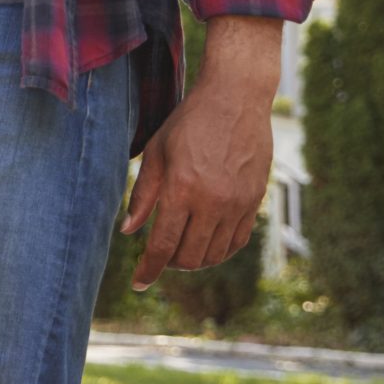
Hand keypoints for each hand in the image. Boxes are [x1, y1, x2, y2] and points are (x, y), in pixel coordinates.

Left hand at [122, 16, 279, 289]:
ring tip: (182, 249)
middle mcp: (211, 202)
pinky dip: (220, 250)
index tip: (139, 284)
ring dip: (195, 260)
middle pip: (190, 257)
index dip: (149, 270)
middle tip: (161, 257)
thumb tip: (128, 231)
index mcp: (181, 188)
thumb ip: (143, 194)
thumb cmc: (189, 121)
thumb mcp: (156, 152)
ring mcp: (237, 203)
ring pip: (215, 254)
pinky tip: (207, 242)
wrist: (235, 99)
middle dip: (171, 264)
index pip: (162, 245)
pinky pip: (237, 242)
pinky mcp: (254, 201)